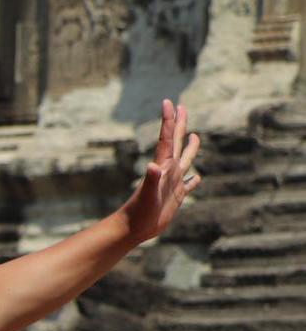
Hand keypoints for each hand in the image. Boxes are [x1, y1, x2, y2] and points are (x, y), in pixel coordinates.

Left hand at [125, 98, 200, 243]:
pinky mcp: (176, 197)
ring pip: (185, 161)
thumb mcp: (147, 195)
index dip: (169, 120)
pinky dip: (194, 181)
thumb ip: (151, 180)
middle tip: (182, 106)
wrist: (134, 228)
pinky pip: (188, 186)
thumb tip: (153, 166)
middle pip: (177, 142)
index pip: (167, 138)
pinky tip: (198, 178)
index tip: (169, 102)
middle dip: (180, 124)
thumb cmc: (138, 212)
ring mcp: (172, 183)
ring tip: (196, 135)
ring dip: (191, 148)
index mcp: (162, 166)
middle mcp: (168, 171)